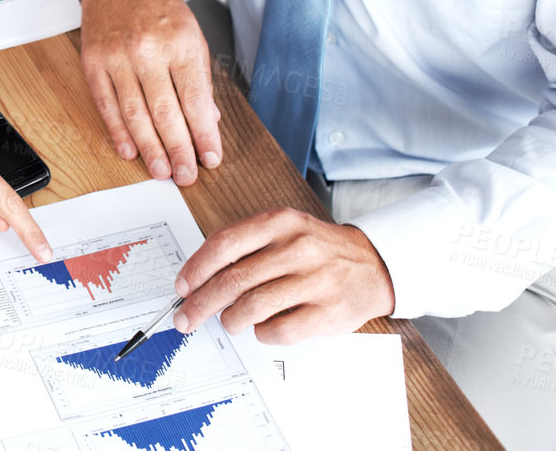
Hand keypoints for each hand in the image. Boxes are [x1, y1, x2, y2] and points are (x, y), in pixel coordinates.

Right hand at [78, 0, 220, 183]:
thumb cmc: (160, 8)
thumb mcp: (192, 36)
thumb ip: (199, 79)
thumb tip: (207, 122)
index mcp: (180, 43)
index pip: (195, 100)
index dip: (204, 135)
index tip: (210, 159)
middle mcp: (148, 50)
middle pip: (165, 112)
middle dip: (179, 150)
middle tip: (186, 175)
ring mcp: (117, 57)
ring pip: (134, 113)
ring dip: (149, 148)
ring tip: (162, 170)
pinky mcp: (94, 62)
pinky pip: (106, 104)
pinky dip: (118, 131)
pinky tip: (130, 150)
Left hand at [174, 207, 394, 343]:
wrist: (373, 265)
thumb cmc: (316, 249)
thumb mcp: (282, 230)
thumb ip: (245, 246)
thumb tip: (198, 277)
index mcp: (279, 222)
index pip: (224, 244)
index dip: (196, 268)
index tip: (181, 286)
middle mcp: (297, 248)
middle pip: (233, 280)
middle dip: (201, 303)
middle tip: (186, 317)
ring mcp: (315, 280)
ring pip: (253, 307)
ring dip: (231, 320)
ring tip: (228, 322)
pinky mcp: (328, 312)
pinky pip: (280, 330)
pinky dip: (262, 333)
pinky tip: (261, 328)